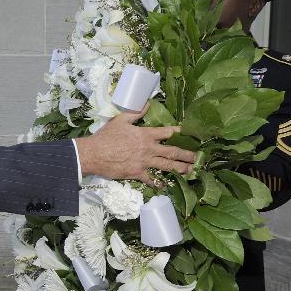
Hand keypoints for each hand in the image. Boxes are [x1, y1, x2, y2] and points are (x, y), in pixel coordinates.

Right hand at [75, 108, 195, 184]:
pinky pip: (151, 179)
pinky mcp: (137, 173)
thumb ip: (136, 113)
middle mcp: (148, 148)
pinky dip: (159, 183)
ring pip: (167, 166)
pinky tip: (166, 186)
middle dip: (186, 154)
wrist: (94, 154)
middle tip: (197, 157)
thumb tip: (147, 104)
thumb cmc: (106, 136)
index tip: (190, 134)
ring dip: (180, 169)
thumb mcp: (121, 120)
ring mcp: (144, 162)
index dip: (180, 133)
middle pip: (172, 151)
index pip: (167, 132)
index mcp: (145, 134)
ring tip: (190, 171)